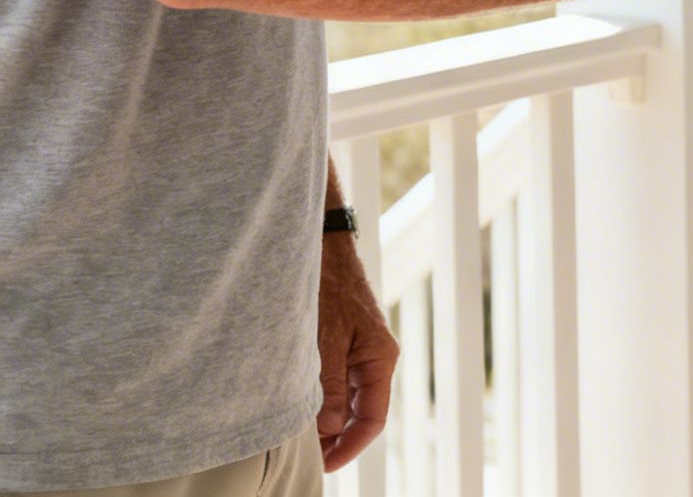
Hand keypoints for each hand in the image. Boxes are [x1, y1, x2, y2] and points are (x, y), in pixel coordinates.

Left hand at [317, 233, 397, 470]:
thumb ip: (327, 386)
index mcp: (380, 359)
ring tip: (293, 437)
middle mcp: (374, 359)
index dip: (348, 447)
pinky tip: (295, 407)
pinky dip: (318, 401)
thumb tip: (327, 430)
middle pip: (359, 414)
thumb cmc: (326, 286)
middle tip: (301, 459)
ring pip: (345, 401)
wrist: (323, 245)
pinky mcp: (343, 343)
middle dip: (333, 440)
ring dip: (324, 421)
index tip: (322, 467)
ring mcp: (359, 351)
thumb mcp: (324, 339)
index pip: (371, 419)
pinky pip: (335, 383)